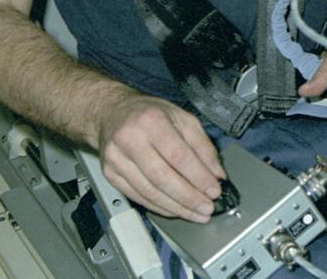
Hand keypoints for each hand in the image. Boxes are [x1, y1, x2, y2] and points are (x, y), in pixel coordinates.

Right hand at [96, 94, 225, 222]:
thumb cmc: (150, 114)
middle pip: (162, 177)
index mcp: (151, 121)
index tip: (214, 191)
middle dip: (188, 197)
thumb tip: (216, 174)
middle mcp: (130, 139)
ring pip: (149, 191)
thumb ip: (202, 145)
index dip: (198, 177)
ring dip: (176, 207)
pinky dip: (159, 206)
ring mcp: (116, 159)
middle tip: (207, 208)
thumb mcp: (183, 118)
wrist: (112, 113)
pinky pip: (137, 196)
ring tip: (195, 213)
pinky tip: (175, 209)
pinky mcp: (110, 174)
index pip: (178, 156)